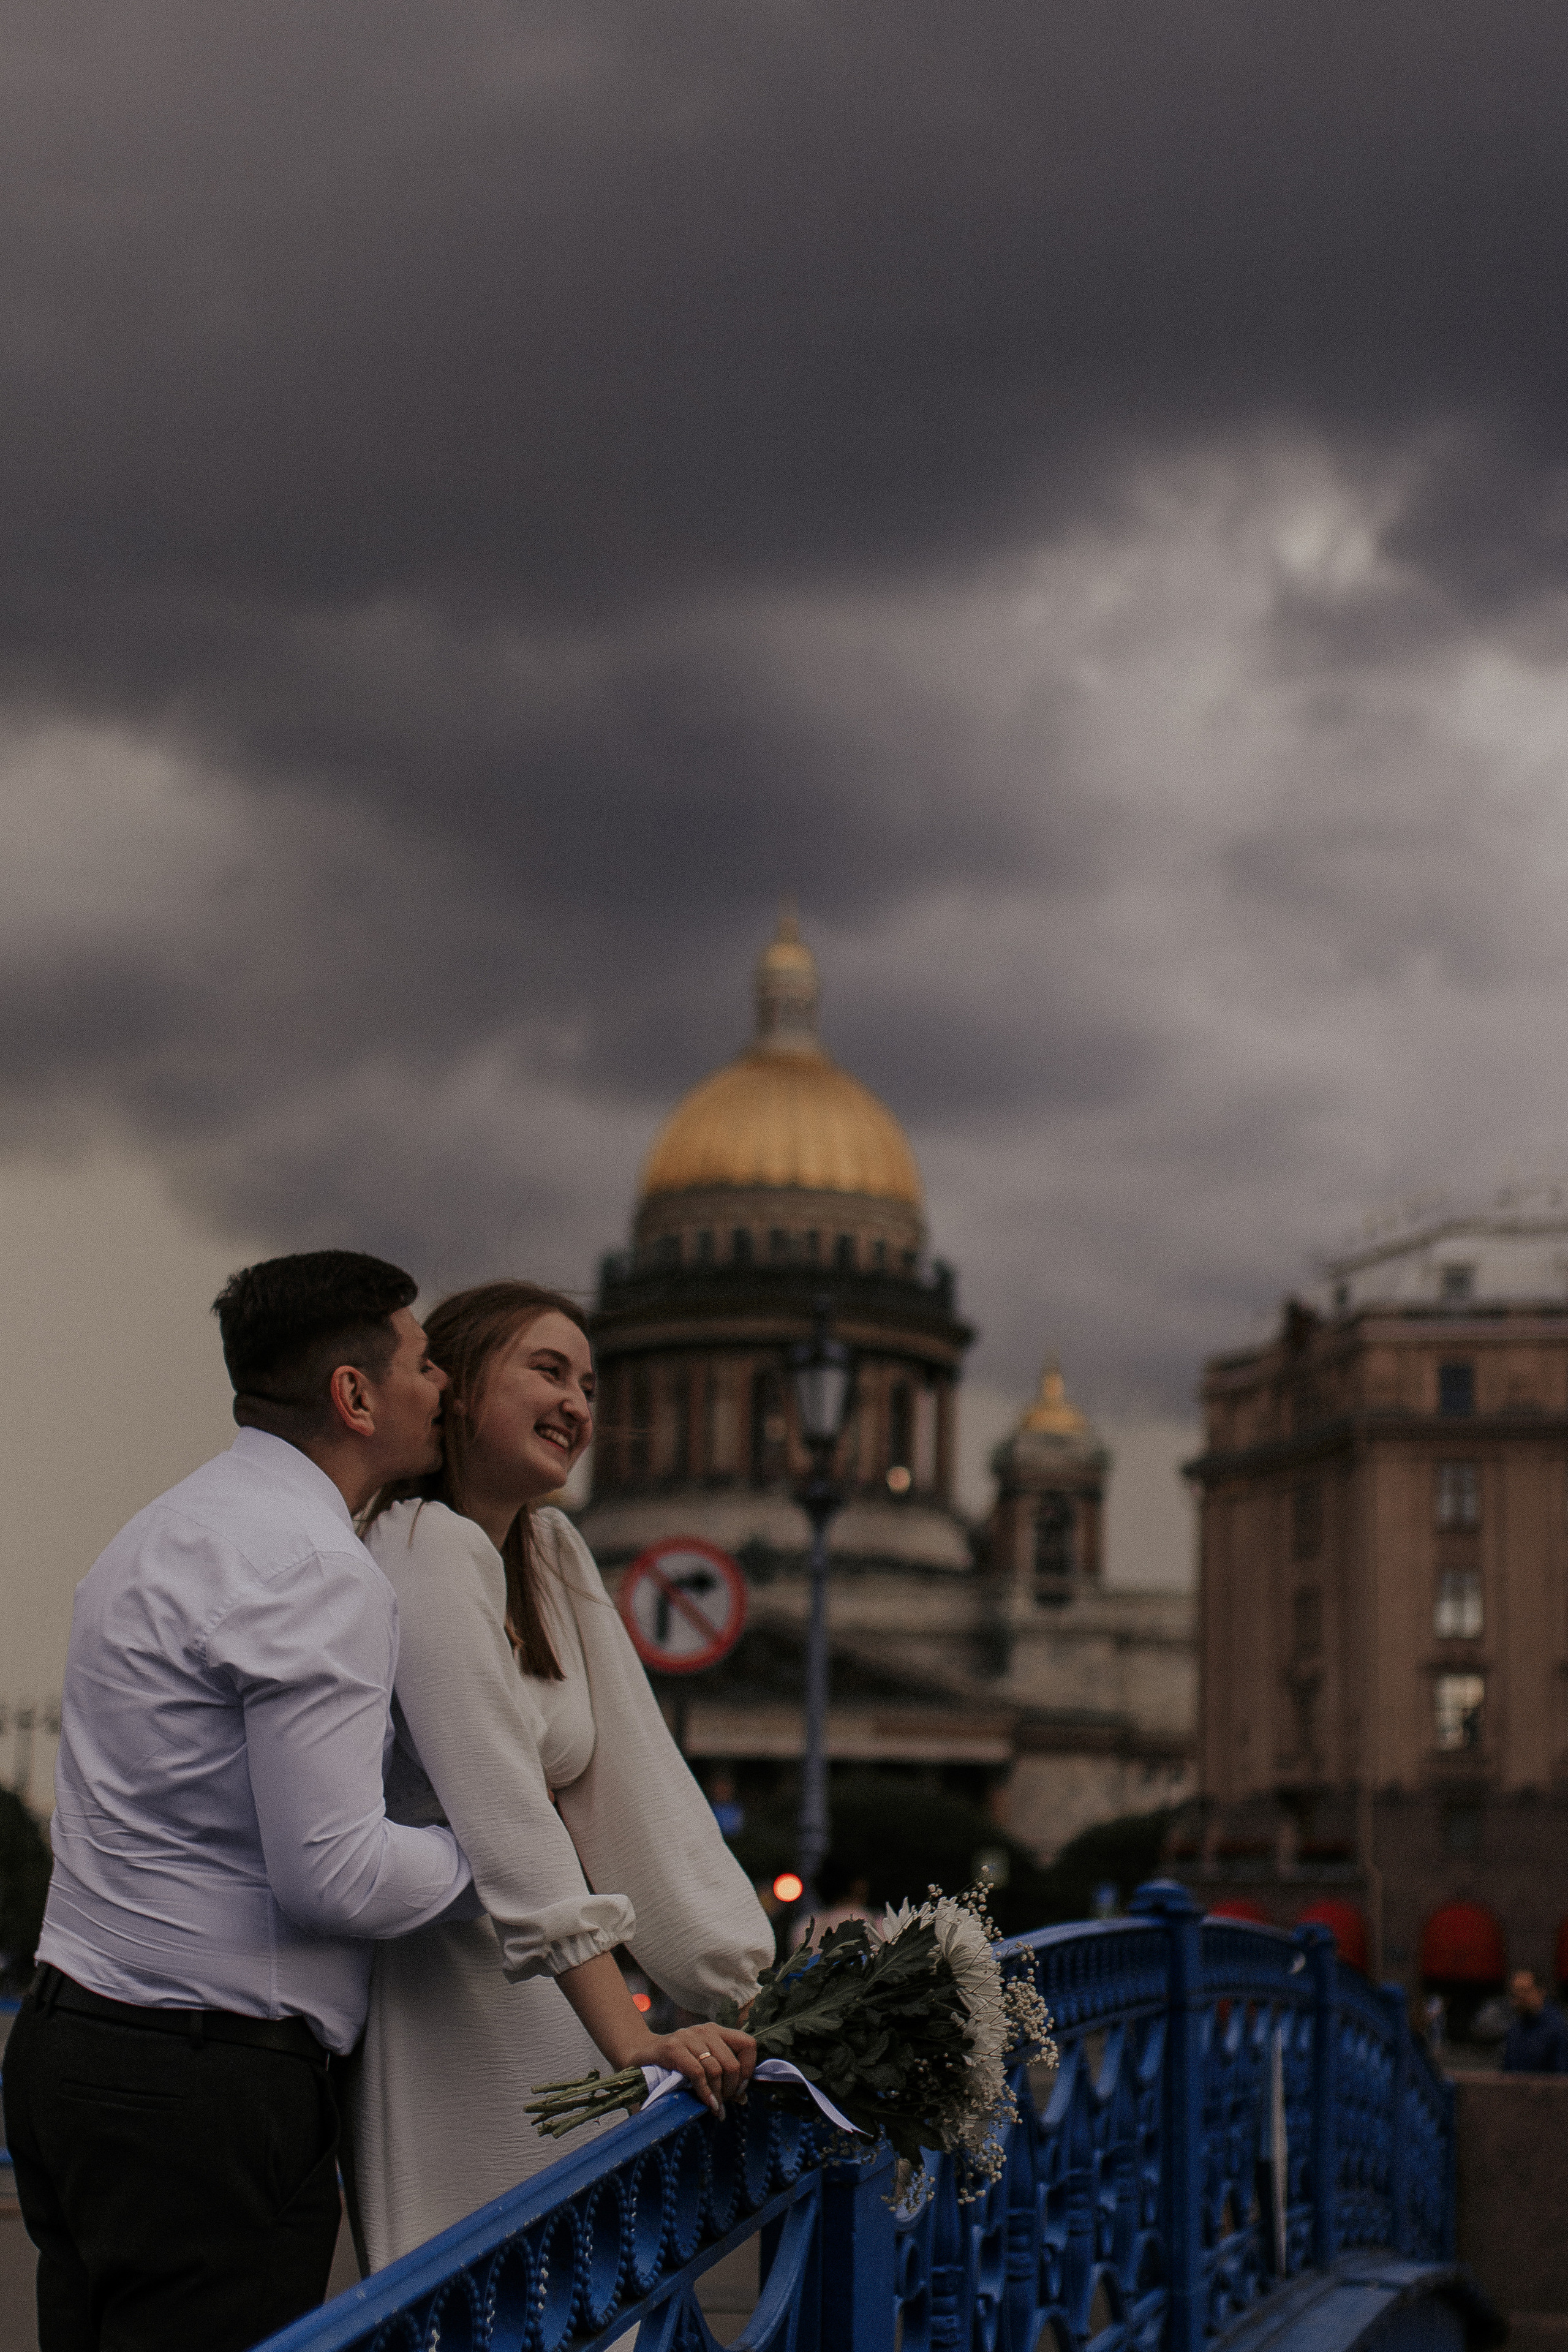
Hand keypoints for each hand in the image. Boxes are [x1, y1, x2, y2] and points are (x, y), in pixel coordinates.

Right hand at [639, 2022, 756, 2112]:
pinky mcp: (672, 2048)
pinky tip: (707, 2104)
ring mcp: (688, 2037)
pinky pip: (697, 2074)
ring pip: (716, 2070)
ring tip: (715, 2108)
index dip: (748, 2069)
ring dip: (718, 2096)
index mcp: (717, 2031)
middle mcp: (705, 2030)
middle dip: (731, 2090)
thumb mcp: (703, 2065)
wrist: (641, 2056)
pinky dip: (705, 2093)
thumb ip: (722, 2077)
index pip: (747, 2044)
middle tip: (724, 2103)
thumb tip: (743, 2098)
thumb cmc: (677, 2064)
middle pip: (732, 2063)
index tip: (740, 2089)